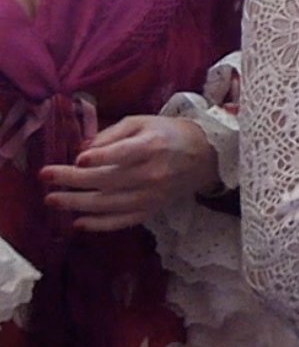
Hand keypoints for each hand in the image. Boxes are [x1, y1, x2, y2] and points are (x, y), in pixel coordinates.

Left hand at [40, 115, 219, 230]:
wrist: (205, 157)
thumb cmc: (169, 134)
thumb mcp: (143, 122)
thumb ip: (113, 133)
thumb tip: (84, 150)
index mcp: (152, 146)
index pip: (122, 154)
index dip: (99, 158)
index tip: (77, 158)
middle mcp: (152, 173)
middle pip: (108, 180)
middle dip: (73, 179)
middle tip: (45, 177)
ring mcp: (152, 195)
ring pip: (109, 204)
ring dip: (77, 203)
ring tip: (52, 200)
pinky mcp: (152, 210)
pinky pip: (123, 221)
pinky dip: (100, 224)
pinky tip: (78, 222)